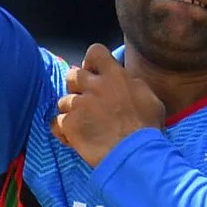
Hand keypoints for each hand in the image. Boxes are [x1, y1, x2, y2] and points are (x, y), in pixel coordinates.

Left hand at [52, 44, 164, 166]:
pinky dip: (63, 131)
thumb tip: (126, 81)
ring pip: (63, 101)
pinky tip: (73, 139)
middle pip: (72, 75)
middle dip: (75, 86)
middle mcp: (94, 86)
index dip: (91, 61)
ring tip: (82, 125)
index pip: (95, 52)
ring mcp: (79, 105)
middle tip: (85, 101)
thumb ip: (133, 85)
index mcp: (115, 76)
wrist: (134, 154)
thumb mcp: (150, 99)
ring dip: (70, 112)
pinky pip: (56, 123)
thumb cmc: (147, 129)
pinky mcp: (69, 124)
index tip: (94, 73)